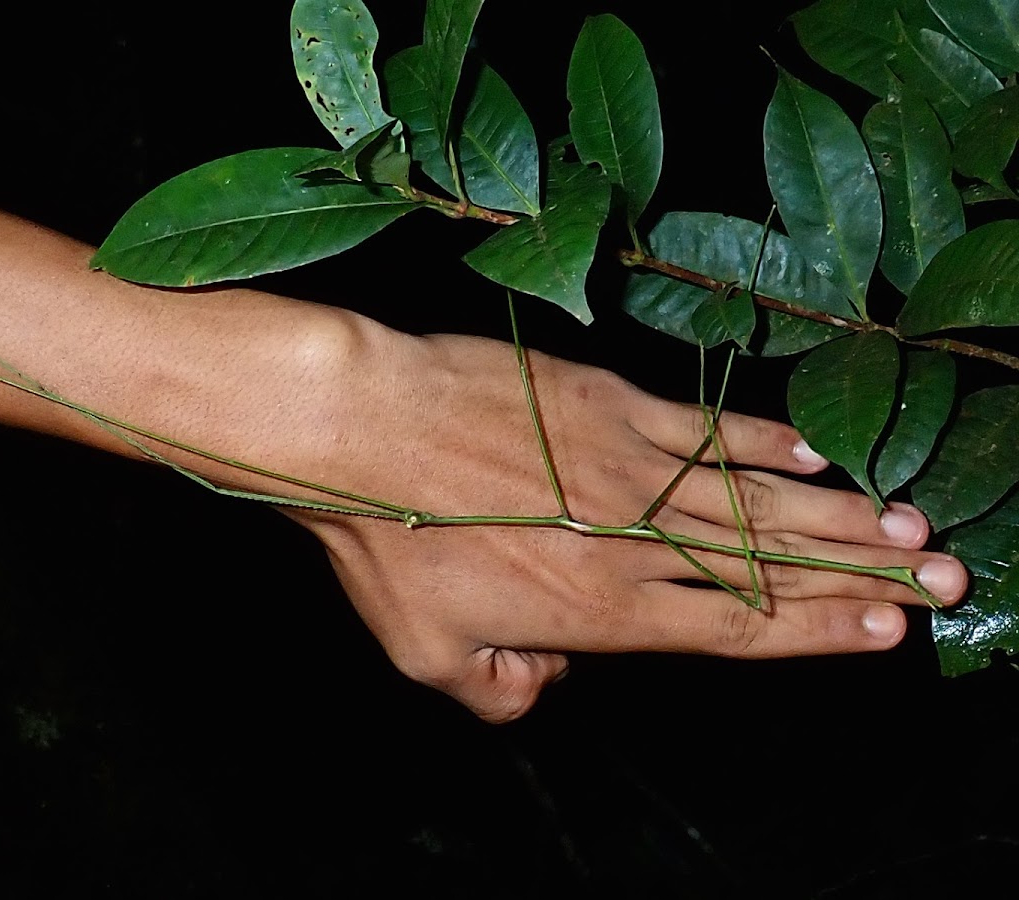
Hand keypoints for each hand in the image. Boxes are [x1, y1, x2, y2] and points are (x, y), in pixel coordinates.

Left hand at [298, 330, 968, 722]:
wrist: (362, 429)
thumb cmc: (388, 540)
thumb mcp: (428, 655)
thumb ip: (503, 692)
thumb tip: (546, 681)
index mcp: (600, 608)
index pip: (735, 626)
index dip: (816, 629)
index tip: (885, 627)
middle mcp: (634, 537)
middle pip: (772, 560)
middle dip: (865, 571)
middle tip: (943, 573)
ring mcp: (630, 462)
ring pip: (756, 495)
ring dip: (839, 512)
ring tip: (909, 521)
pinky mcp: (609, 402)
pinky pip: (706, 427)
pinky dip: (763, 442)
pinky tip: (811, 456)